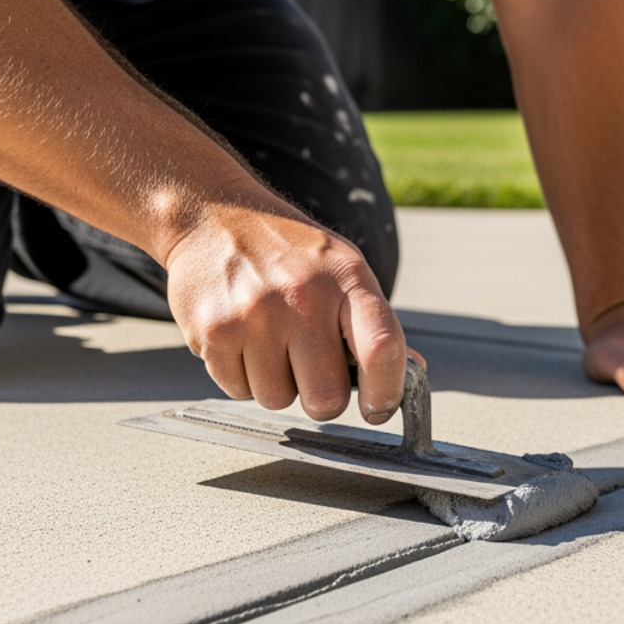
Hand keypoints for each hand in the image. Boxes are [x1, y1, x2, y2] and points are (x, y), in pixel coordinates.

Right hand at [165, 203, 407, 423]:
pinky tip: (239, 336)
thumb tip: (414, 370)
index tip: (377, 408)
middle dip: (319, 397)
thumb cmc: (285, 250)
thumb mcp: (340, 268)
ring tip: (267, 339)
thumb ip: (373, 323)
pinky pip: (238, 390)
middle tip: (309, 368)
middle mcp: (302, 294)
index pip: (382, 349)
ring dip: (274, 383)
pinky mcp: (214, 331)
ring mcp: (255, 314)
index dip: (386, 393)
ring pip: (277, 400)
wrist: (210, 216)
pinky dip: (240, 375)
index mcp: (346, 277)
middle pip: (325, 397)